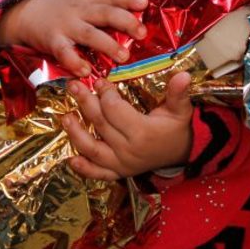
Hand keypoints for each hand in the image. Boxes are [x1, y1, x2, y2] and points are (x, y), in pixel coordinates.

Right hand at [0, 0, 148, 76]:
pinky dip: (74, 61)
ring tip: (123, 56)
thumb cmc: (63, 13)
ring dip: (107, 45)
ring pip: (89, 33)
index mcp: (90, 2)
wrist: (26, 14)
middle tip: (141, 33)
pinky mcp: (52, 40)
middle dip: (124, 21)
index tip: (144, 3)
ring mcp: (66, 25)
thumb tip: (136, 23)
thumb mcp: (84, 6)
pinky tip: (85, 71)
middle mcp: (80, 11)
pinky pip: (64, 52)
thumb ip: (105, 12)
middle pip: (105, 13)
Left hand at [62, 72, 192, 179]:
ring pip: (92, 149)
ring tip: (65, 117)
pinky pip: (97, 173)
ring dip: (75, 134)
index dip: (104, 93)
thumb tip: (184, 74)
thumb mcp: (180, 110)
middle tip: (73, 86)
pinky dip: (84, 169)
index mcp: (142, 132)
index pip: (114, 110)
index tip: (99, 81)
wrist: (181, 156)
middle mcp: (128, 150)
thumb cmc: (177, 129)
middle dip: (84, 102)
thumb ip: (179, 93)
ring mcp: (122, 164)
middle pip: (100, 124)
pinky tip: (71, 159)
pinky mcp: (118, 172)